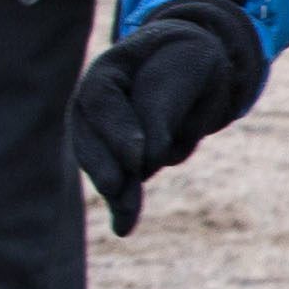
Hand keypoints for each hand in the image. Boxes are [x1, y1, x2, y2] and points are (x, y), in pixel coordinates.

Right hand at [70, 0, 268, 236]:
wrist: (198, 67)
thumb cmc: (189, 60)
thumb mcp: (186, 66)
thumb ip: (163, 103)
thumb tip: (149, 155)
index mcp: (106, 73)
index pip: (103, 100)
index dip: (117, 130)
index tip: (138, 157)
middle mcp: (95, 106)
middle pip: (91, 138)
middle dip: (107, 167)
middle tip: (120, 188)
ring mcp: (104, 134)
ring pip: (106, 164)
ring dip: (116, 190)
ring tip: (126, 216)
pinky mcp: (121, 158)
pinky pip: (119, 181)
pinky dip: (122, 203)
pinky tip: (123, 227)